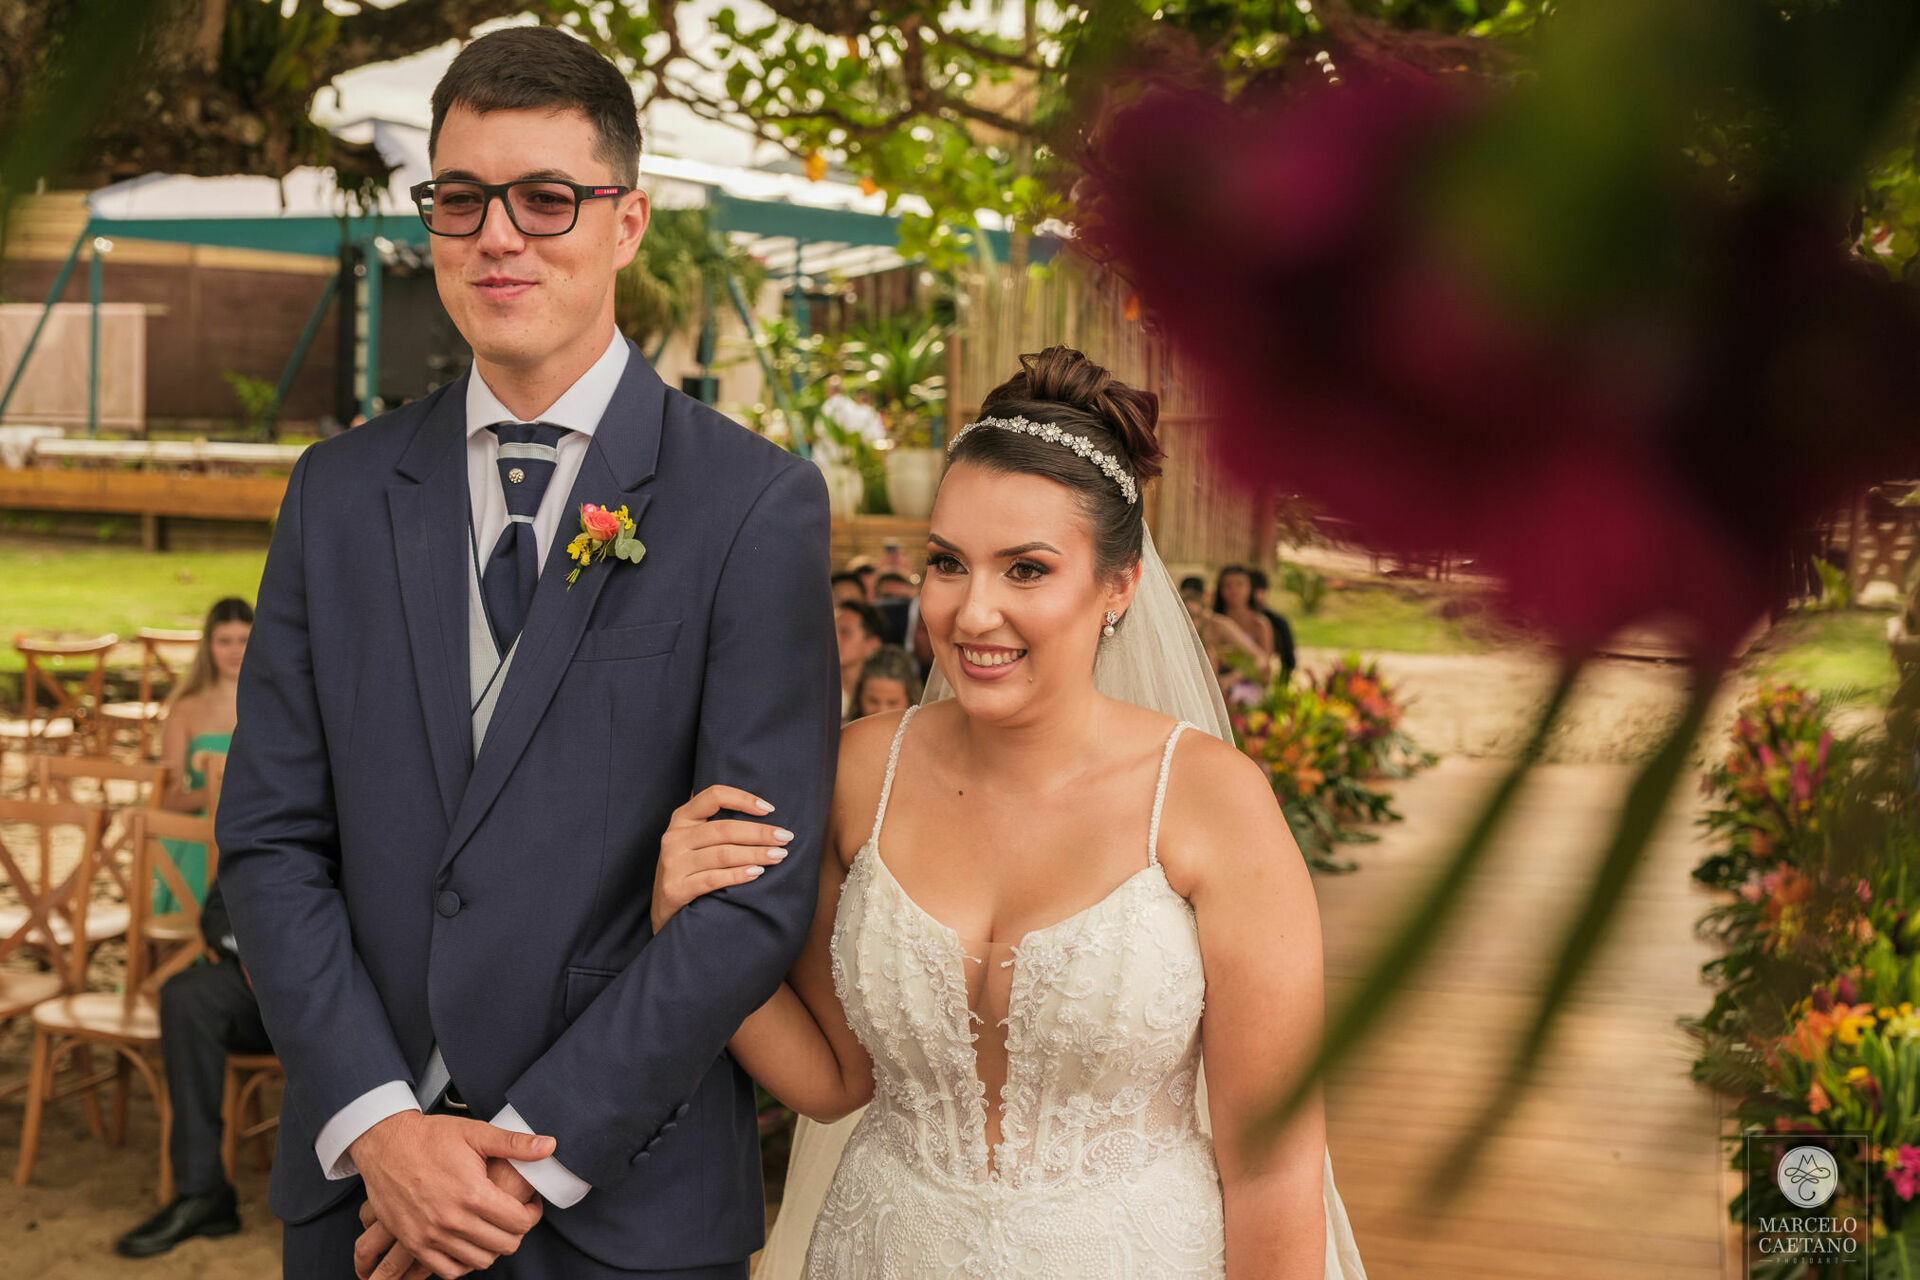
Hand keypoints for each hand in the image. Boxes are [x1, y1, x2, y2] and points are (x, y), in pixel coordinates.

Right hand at [346, 1110, 551, 1276]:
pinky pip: (448, 1271)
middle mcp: (453, 1220)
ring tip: (492, 1227)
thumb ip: (514, 1144)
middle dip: (516, 1231)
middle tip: (513, 1215)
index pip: (520, 1223)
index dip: (532, 1214)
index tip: (530, 1204)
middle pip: (504, 1245)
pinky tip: (468, 1243)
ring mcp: (431, 1236)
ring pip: (479, 1261)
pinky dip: (463, 1262)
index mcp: (473, 1194)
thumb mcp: (475, 1133)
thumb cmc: (430, 1137)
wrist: (385, 1145)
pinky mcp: (414, 1243)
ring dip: (492, 1247)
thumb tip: (549, 1146)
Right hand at [653, 785, 790, 932]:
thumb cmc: (690, 869)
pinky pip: (713, 879)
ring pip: (722, 854)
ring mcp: (672, 863)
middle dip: (759, 833)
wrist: (662, 910)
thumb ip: (718, 827)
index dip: (743, 799)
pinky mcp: (675, 888)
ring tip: (778, 855)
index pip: (714, 796)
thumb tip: (766, 814)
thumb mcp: (695, 841)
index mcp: (681, 818)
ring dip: (755, 854)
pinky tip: (757, 873)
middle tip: (786, 838)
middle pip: (724, 829)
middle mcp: (674, 837)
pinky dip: (738, 875)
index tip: (770, 809)